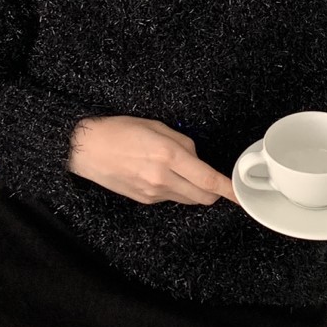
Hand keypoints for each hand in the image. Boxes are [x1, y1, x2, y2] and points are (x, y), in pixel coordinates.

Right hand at [68, 116, 240, 206]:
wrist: (85, 149)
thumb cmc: (117, 131)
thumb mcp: (156, 126)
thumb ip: (183, 142)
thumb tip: (197, 158)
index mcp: (169, 156)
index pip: (209, 179)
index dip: (229, 190)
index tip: (241, 195)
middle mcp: (163, 178)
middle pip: (204, 197)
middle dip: (214, 190)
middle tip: (213, 178)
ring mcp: (153, 192)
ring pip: (189, 199)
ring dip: (194, 189)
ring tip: (180, 170)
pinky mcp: (144, 200)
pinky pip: (170, 198)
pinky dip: (175, 189)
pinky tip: (161, 175)